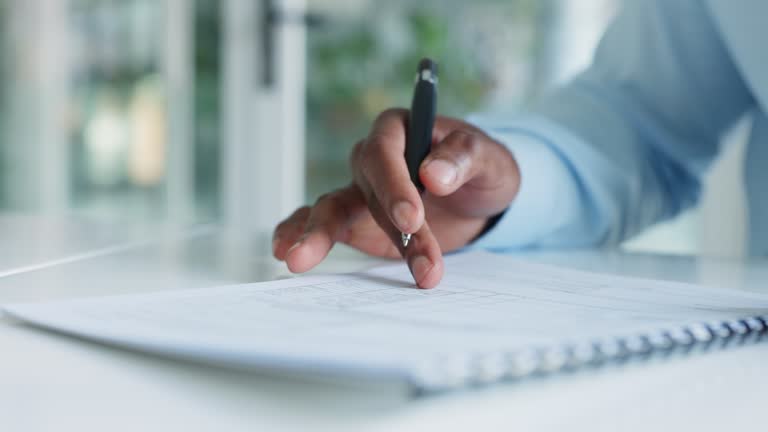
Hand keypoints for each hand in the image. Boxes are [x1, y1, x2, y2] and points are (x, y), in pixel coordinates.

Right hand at [272, 108, 520, 287]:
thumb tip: (434, 174)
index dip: (394, 185)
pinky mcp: (356, 222)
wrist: (479, 200)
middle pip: (362, 187)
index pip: (384, 152)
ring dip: (322, 238)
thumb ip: (465, 158)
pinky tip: (285, 251)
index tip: (412, 219)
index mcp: (400, 130)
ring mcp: (361, 192)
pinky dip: (301, 234)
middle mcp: (374, 160)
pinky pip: (325, 225)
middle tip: (380, 250)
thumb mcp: (490, 158)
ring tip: (299, 262)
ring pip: (334, 210)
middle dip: (372, 221)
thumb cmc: (483, 169)